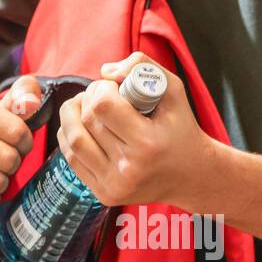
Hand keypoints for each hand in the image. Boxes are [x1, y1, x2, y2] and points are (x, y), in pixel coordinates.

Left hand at [57, 53, 211, 207]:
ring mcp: (114, 184)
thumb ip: (142, 67)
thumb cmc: (181, 130)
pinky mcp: (104, 194)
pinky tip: (83, 127)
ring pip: (73, 140)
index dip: (101, 88)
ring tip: (84, 106)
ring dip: (71, 116)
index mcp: (148, 143)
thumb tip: (104, 72)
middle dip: (87, 99)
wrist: (191, 176)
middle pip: (87, 121)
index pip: (102, 106)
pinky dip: (70, 137)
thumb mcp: (173, 90)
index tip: (113, 87)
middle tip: (100, 95)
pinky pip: (73, 159)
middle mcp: (129, 168)